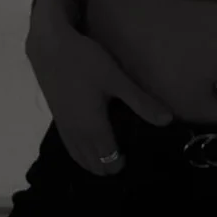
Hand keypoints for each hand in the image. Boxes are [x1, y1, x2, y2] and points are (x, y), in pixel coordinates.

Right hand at [26, 0, 173, 176]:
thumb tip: (167, 121)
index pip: (109, 161)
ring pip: (80, 158)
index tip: (136, 159)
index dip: (122, 165)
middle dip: (109, 168)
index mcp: (93, 129)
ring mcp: (65, 128)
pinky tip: (90, 146)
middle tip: (127, 159)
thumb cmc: (85, 62)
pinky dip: (81, 155)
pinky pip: (70, 148)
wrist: (49, 48)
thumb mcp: (116, 80)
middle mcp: (77, 135)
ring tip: (111, 158)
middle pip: (93, 165)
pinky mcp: (58, 119)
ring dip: (94, 164)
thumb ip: (140, 102)